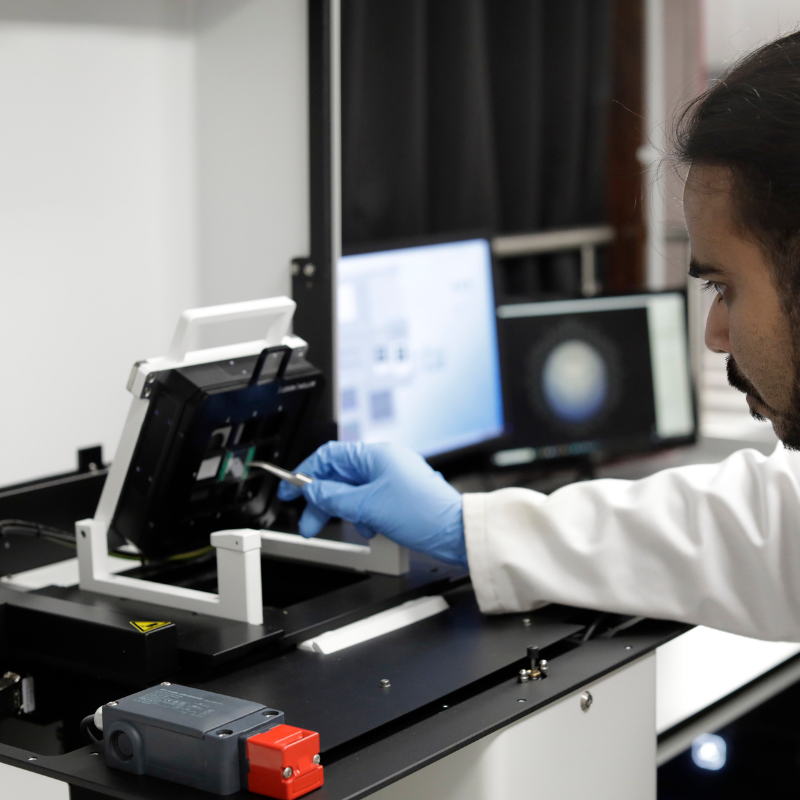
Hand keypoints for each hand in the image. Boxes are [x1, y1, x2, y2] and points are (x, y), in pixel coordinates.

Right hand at [277, 442, 466, 565]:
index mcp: (376, 455)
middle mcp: (385, 463)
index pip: (330, 456)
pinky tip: (373, 529)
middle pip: (340, 477)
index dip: (306, 472)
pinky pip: (370, 503)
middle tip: (309, 523)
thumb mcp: (367, 506)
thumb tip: (313, 490)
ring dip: (348, 512)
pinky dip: (366, 517)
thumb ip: (334, 497)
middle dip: (323, 501)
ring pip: (354, 493)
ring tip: (357, 527)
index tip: (290, 490)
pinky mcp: (400, 497)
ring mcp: (393, 480)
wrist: (456, 532)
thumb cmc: (422, 513)